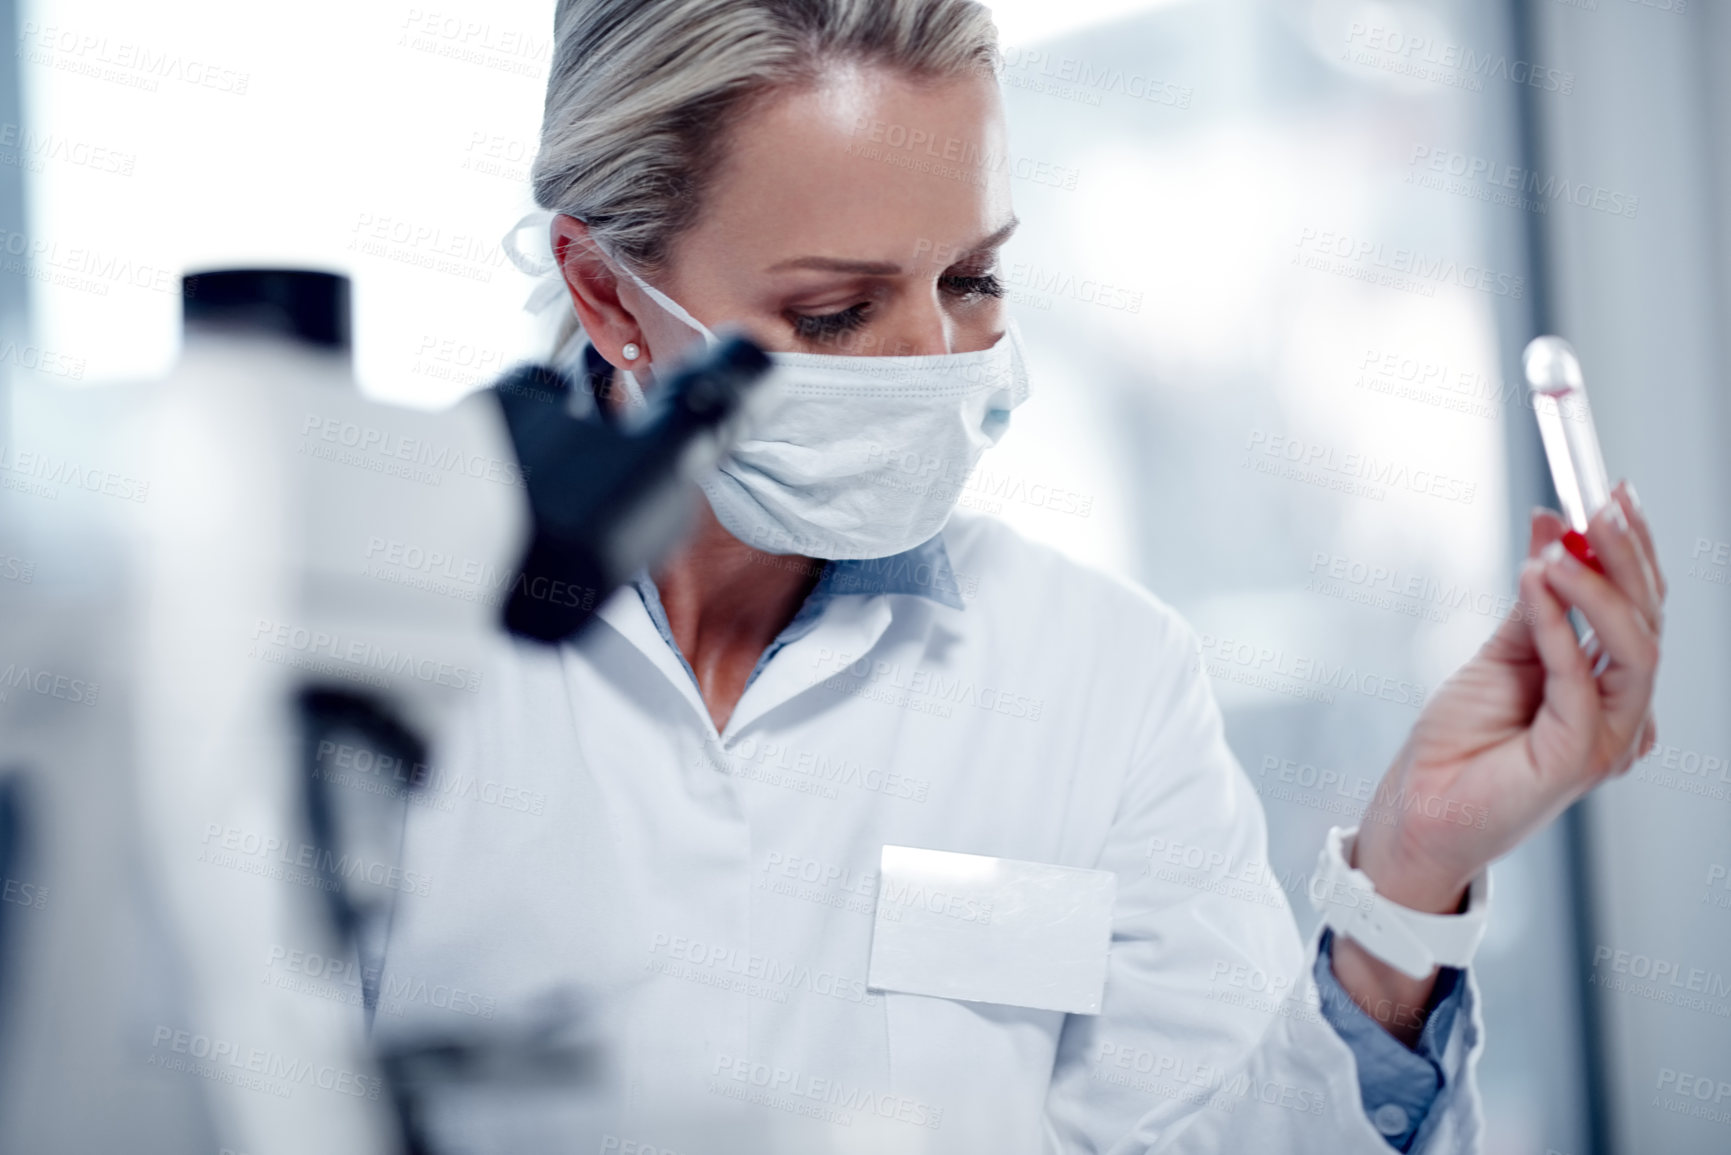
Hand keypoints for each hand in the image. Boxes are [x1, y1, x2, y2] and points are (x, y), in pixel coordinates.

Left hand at [1331, 481, 1663, 1044]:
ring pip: (1635, 647)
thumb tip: (1552, 526)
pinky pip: (1581, 678)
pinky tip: (1534, 584)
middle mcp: (1623, 713)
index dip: (1632, 549)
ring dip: (1598, 586)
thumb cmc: (1459, 743)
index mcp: (1610, 687)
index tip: (1613, 491)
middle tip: (1599, 504)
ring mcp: (1610, 738)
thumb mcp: (1500, 653)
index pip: (1640, 608)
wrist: (1419, 809)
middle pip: (1649, 620)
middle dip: (1626, 555)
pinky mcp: (1580, 757)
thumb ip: (1535, 600)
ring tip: (1560, 545)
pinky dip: (1559, 626)